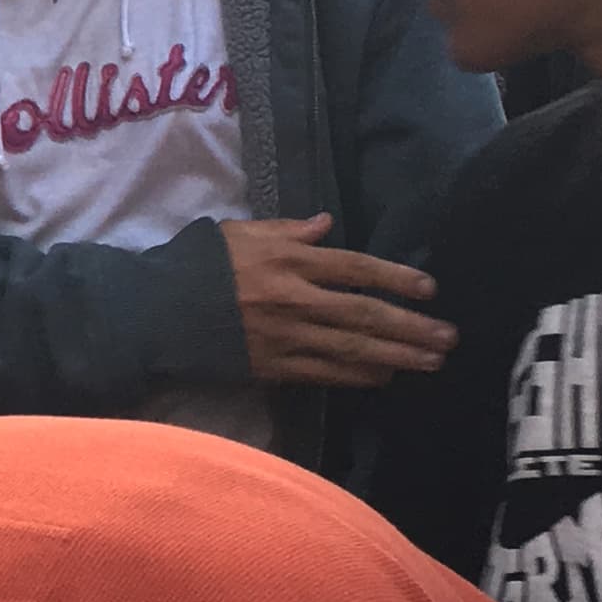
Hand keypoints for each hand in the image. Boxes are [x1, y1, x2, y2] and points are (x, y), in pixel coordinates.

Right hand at [219, 214, 453, 388]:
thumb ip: (287, 230)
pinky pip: (324, 374)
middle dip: (410, 326)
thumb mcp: (239, 233)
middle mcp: (293, 299)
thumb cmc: (196, 265)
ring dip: (397, 356)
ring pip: (351, 348)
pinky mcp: (271, 367)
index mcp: (287, 261)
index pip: (354, 268)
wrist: (153, 312)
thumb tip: (327, 223)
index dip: (395, 278)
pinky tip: (384, 377)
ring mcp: (284, 337)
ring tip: (432, 362)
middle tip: (449, 337)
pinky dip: (357, 376)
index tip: (430, 290)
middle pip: (363, 314)